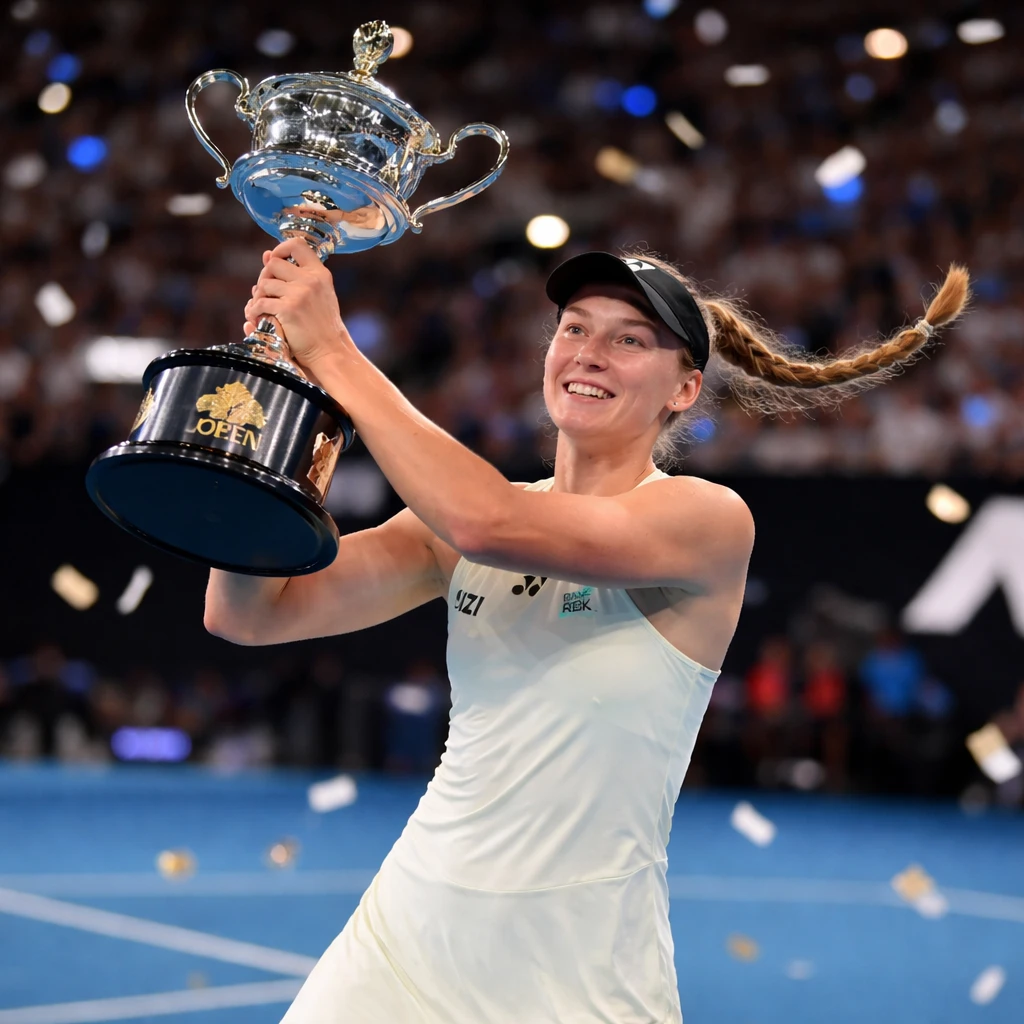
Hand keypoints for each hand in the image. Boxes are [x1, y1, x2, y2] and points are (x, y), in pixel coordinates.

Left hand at [243, 237, 353, 370]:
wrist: (330, 351)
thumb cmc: (322, 326)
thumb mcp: (318, 294)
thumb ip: (297, 275)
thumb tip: (266, 254)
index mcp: (320, 274)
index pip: (297, 245)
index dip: (280, 249)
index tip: (274, 260)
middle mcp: (311, 280)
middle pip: (274, 264)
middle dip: (265, 277)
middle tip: (266, 293)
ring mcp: (300, 294)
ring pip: (264, 283)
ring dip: (258, 296)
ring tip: (261, 308)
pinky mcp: (288, 309)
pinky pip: (260, 303)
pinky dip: (254, 310)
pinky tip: (256, 317)